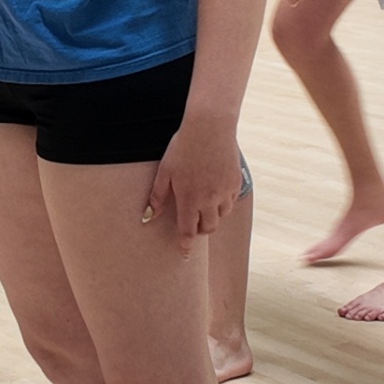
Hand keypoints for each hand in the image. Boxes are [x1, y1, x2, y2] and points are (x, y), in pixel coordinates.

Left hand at [142, 113, 241, 257]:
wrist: (210, 127)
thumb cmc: (183, 147)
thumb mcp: (165, 171)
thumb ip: (157, 196)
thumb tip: (148, 217)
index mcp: (189, 199)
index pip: (188, 231)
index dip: (185, 245)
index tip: (184, 255)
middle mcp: (209, 200)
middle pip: (208, 228)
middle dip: (200, 229)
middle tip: (192, 222)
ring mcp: (225, 192)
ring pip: (221, 216)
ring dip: (212, 216)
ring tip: (203, 205)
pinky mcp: (235, 183)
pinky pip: (231, 201)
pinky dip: (223, 202)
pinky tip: (215, 191)